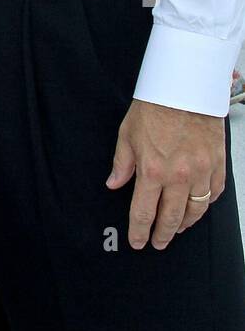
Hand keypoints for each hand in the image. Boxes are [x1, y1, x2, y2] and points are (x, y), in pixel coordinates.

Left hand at [106, 99, 225, 249]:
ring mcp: (201, 171)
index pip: (143, 212)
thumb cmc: (155, 106)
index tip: (138, 241)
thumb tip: (113, 184)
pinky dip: (206, 204)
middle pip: (171, 218)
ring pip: (195, 211)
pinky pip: (214, 193)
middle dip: (163, 235)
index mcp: (152, 170)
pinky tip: (198, 206)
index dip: (139, 231)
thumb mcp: (127, 134)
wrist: (185, 88)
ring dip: (185, 224)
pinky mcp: (217, 164)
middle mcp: (178, 176)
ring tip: (177, 228)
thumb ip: (122, 163)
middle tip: (158, 242)